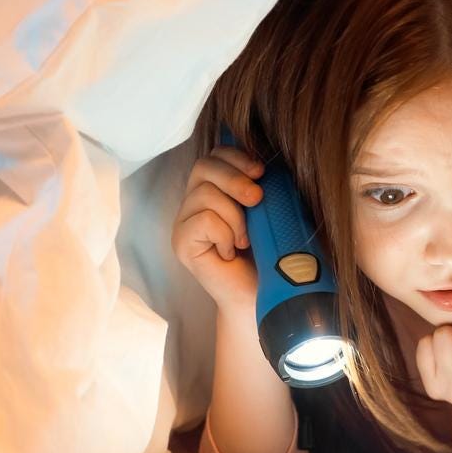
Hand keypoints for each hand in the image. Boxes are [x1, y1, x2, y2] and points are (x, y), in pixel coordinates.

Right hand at [171, 145, 263, 314]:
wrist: (264, 296)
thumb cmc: (270, 254)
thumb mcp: (270, 212)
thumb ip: (263, 186)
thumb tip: (264, 163)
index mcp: (215, 190)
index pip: (214, 156)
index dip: (236, 156)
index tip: (261, 171)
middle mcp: (194, 203)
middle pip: (204, 167)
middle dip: (235, 179)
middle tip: (257, 199)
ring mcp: (184, 222)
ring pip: (205, 194)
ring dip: (234, 215)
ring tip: (245, 240)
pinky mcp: (180, 243)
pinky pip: (203, 220)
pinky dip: (225, 234)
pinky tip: (230, 252)